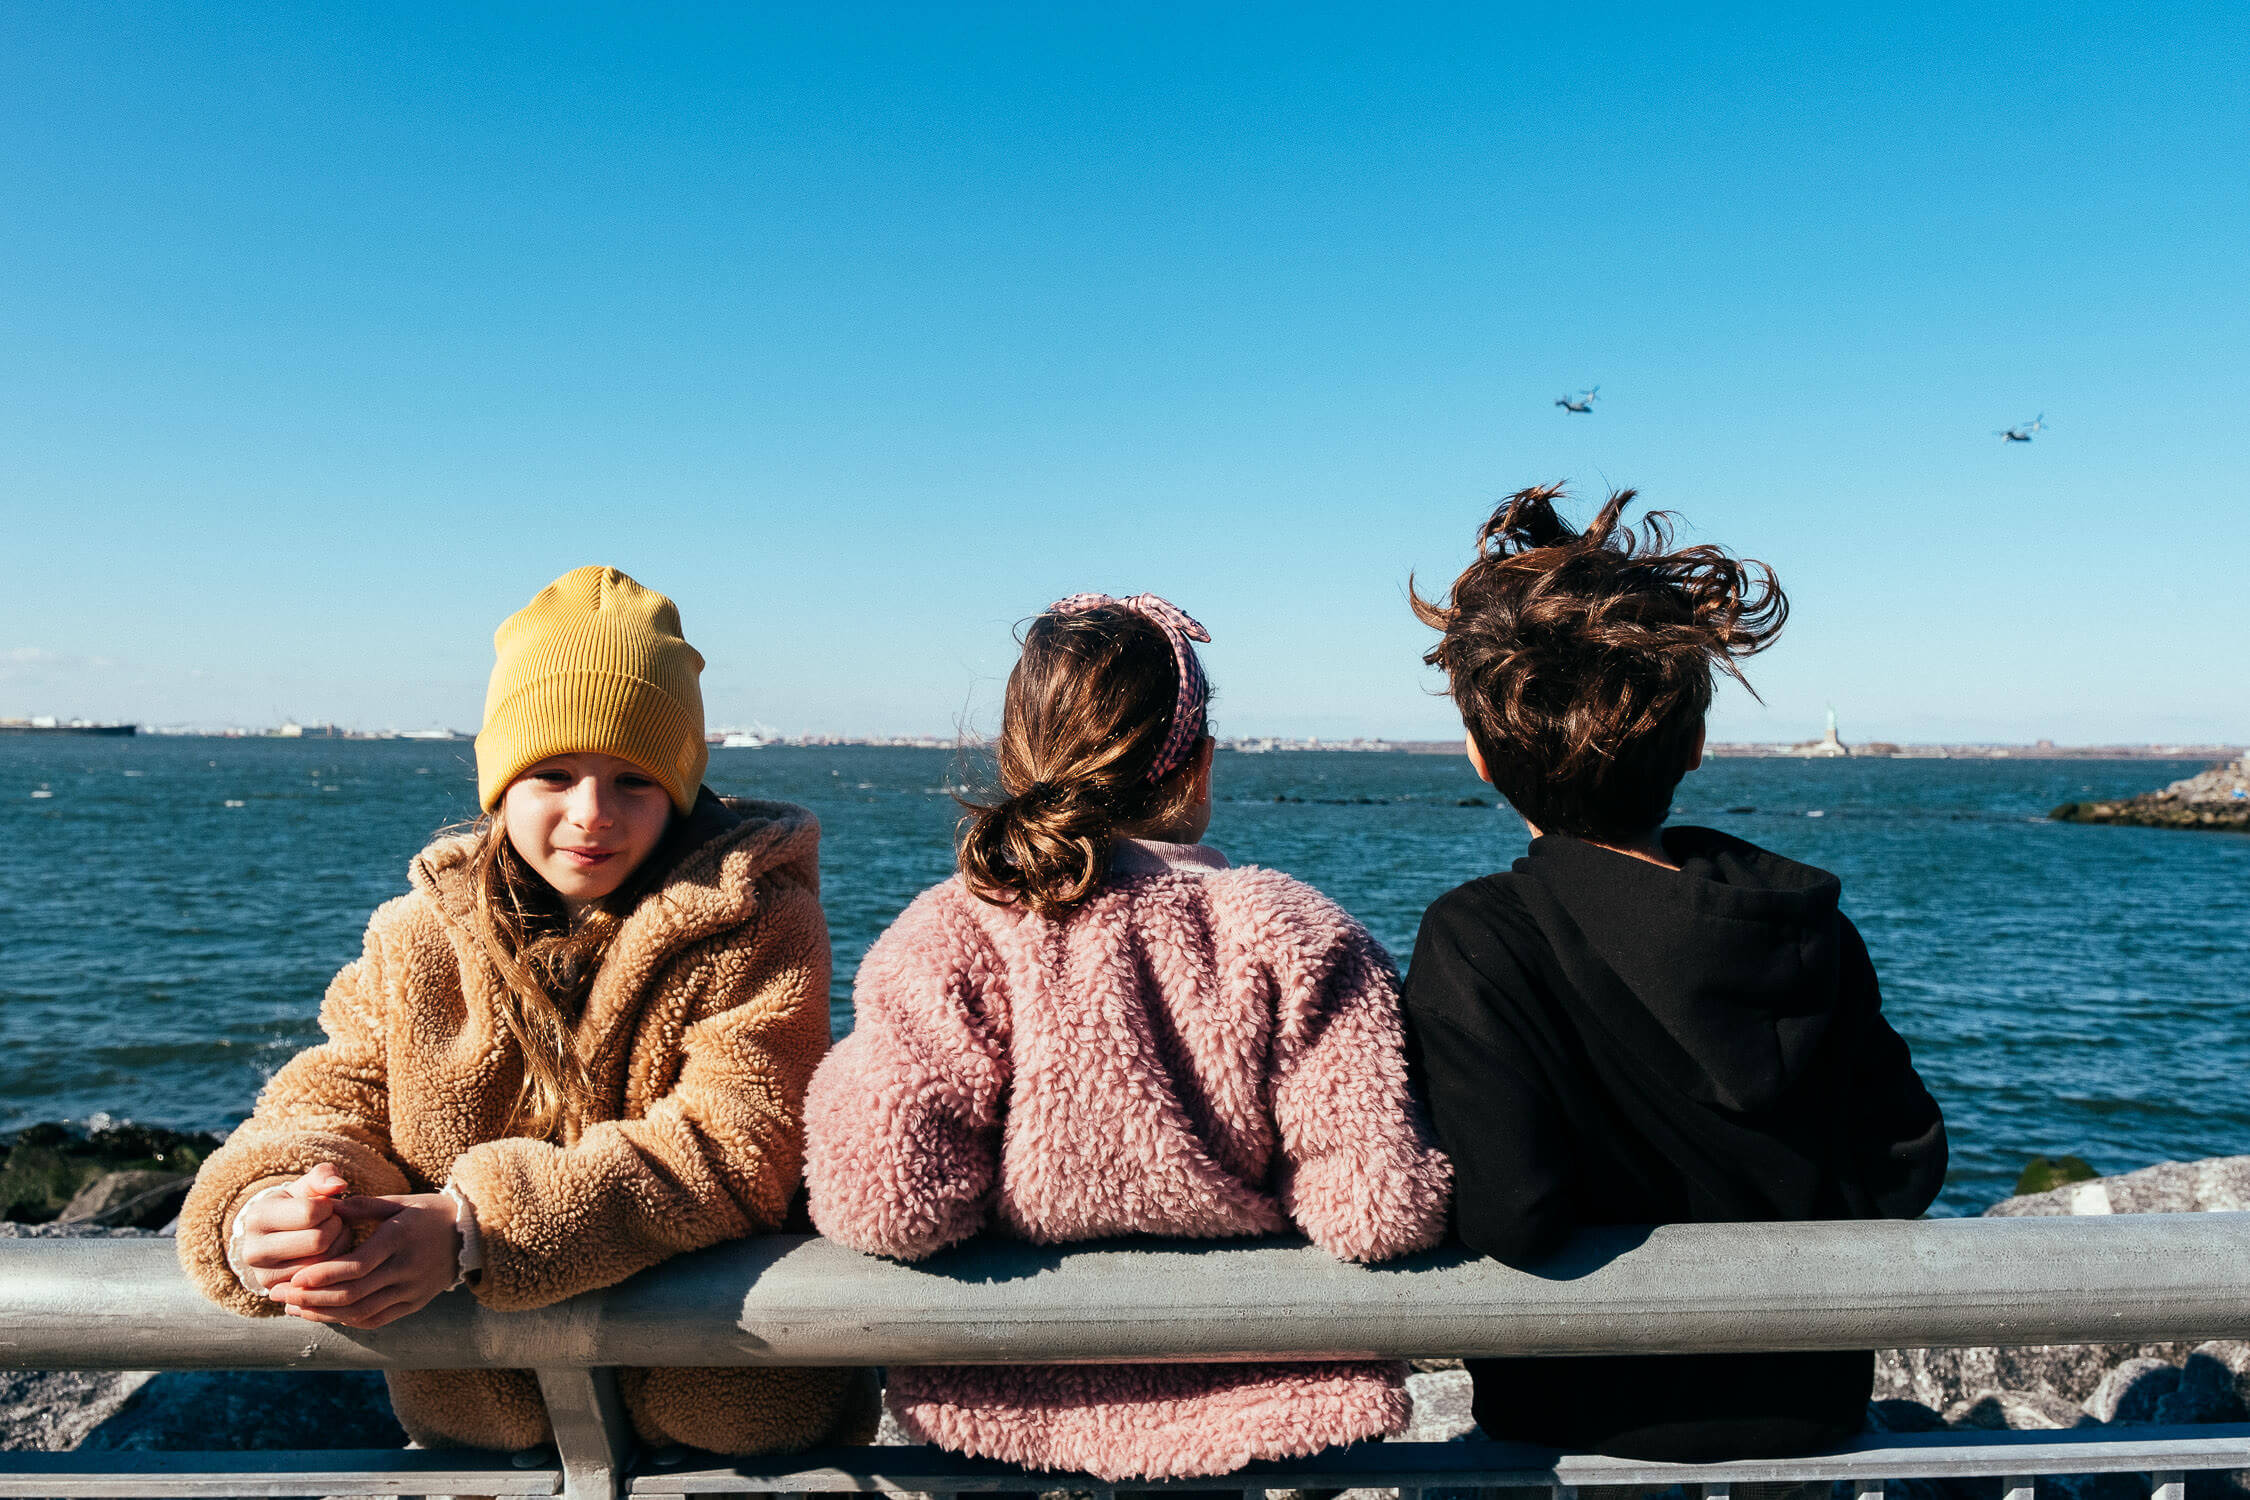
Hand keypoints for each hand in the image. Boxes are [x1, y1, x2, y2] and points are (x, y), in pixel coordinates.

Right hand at [237, 1163, 352, 1293]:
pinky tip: (328, 1254)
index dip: (329, 1207)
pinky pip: (320, 1283)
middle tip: (334, 1222)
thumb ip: (323, 1176)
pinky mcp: (280, 1293)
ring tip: (331, 1236)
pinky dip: (332, 1268)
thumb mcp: (306, 1186)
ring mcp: (264, 1276)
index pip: (311, 1212)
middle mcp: (253, 1251)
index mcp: (258, 1217)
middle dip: (336, 1228)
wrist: (277, 1237)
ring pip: (322, 1264)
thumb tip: (339, 1185)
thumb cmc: (298, 1206)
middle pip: (318, 1240)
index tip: (327, 1206)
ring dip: (338, 1247)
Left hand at [268, 1191, 457, 1329]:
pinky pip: (375, 1319)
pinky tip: (321, 1313)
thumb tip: (326, 1207)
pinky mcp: (414, 1304)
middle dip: (312, 1297)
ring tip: (292, 1307)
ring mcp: (412, 1290)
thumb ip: (362, 1206)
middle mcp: (407, 1268)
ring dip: (322, 1312)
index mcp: (401, 1239)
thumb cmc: (428, 1213)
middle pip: (353, 1293)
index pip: (357, 1265)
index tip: (293, 1278)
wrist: (472, 1235)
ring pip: (360, 1312)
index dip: (323, 1275)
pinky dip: (345, 1320)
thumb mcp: (399, 1202)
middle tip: (279, 1294)